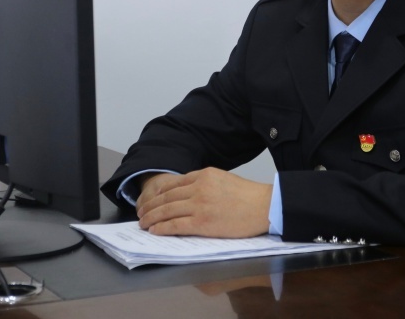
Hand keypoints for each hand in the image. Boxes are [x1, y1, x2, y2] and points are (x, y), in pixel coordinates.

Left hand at [135, 167, 271, 237]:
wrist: (265, 206)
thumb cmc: (247, 196)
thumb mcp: (222, 179)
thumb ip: (204, 183)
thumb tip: (185, 193)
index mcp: (204, 175)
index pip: (173, 184)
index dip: (157, 193)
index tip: (149, 199)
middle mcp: (199, 187)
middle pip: (166, 197)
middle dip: (150, 206)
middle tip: (140, 212)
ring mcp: (200, 204)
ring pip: (167, 210)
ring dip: (152, 217)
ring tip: (143, 223)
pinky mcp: (203, 222)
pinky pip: (176, 225)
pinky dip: (162, 228)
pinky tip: (155, 230)